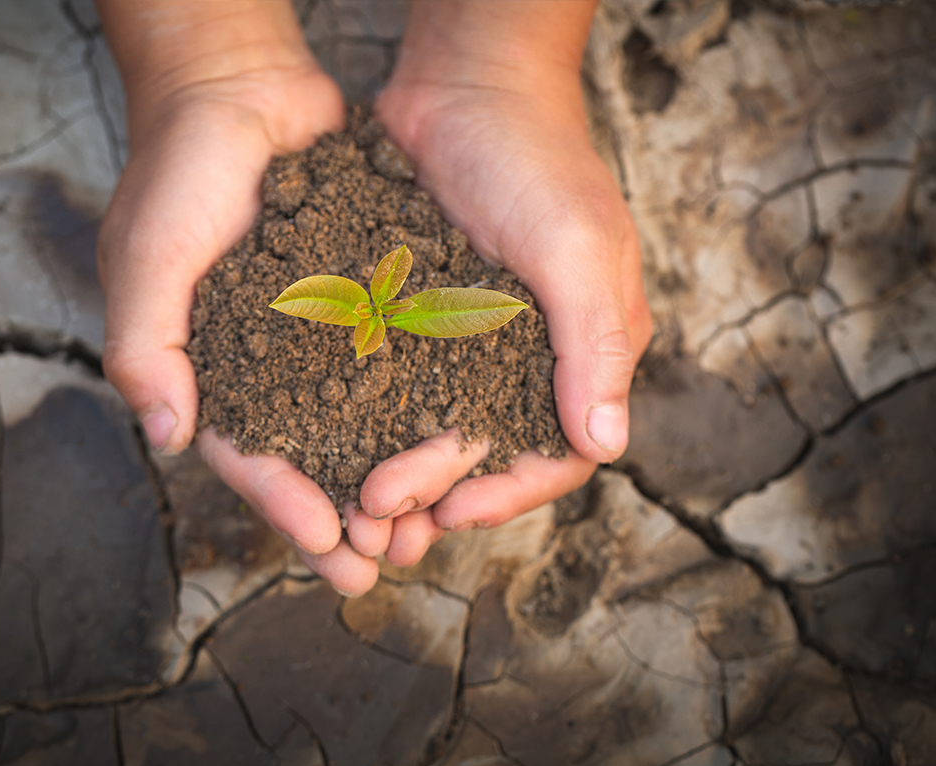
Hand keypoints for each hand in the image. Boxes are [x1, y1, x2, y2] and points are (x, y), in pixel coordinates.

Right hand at [95, 1, 379, 594]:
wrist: (237, 92)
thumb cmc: (177, 174)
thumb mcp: (149, 258)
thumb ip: (150, 345)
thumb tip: (166, 437)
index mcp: (210, 370)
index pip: (248, 454)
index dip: (285, 504)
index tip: (327, 548)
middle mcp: (269, 362)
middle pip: (311, 457)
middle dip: (346, 515)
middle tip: (386, 566)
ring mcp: (320, 333)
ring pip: (360, 422)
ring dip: (390, 476)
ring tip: (429, 527)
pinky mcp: (366, 297)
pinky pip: (396, 359)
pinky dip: (420, 402)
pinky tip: (457, 437)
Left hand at [352, 0, 651, 565]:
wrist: (465, 81)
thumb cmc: (535, 156)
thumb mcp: (575, 247)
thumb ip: (593, 345)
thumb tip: (607, 446)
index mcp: (586, 348)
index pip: (561, 454)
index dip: (511, 493)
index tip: (452, 513)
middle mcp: (532, 355)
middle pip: (489, 452)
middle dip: (438, 490)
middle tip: (381, 514)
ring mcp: (473, 336)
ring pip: (437, 427)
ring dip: (398, 467)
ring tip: (351, 499)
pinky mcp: (421, 313)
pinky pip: (398, 382)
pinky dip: (370, 416)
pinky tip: (328, 438)